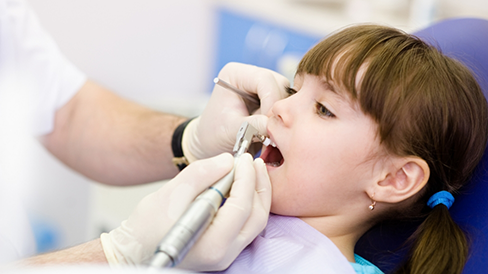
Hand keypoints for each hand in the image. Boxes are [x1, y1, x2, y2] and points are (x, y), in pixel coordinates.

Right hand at [100, 153, 270, 270]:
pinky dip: (248, 203)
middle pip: (257, 217)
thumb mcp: (170, 193)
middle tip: (254, 161)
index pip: (241, 206)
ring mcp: (226, 255)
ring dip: (256, 194)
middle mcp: (224, 254)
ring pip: (255, 222)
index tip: (244, 158)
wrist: (134, 249)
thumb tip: (227, 160)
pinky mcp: (224, 249)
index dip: (246, 178)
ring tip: (251, 170)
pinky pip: (246, 225)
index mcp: (212, 243)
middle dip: (258, 185)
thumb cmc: (146, 227)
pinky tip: (242, 186)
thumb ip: (201, 174)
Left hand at [182, 62, 288, 161]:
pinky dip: (281, 120)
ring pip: (286, 96)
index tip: (268, 124)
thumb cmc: (214, 134)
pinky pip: (285, 106)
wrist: (212, 143)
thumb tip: (272, 124)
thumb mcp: (231, 130)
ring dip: (281, 115)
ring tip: (269, 134)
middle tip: (271, 132)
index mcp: (235, 74)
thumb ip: (252, 125)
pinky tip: (272, 133)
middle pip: (278, 85)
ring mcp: (261, 86)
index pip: (264, 79)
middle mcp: (250, 75)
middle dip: (277, 109)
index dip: (271, 101)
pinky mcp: (270, 99)